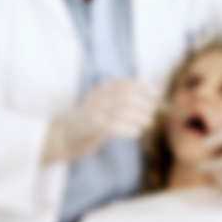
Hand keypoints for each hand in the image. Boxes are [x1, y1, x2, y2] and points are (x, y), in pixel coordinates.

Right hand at [42, 80, 157, 162]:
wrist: (65, 137)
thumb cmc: (90, 123)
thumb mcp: (103, 107)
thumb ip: (120, 101)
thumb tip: (150, 100)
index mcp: (101, 92)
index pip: (125, 84)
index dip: (143, 88)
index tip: (156, 94)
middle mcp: (97, 99)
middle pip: (125, 96)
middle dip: (144, 103)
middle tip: (152, 112)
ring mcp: (94, 113)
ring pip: (121, 111)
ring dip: (139, 116)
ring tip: (148, 122)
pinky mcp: (92, 129)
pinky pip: (114, 126)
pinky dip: (129, 128)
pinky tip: (137, 132)